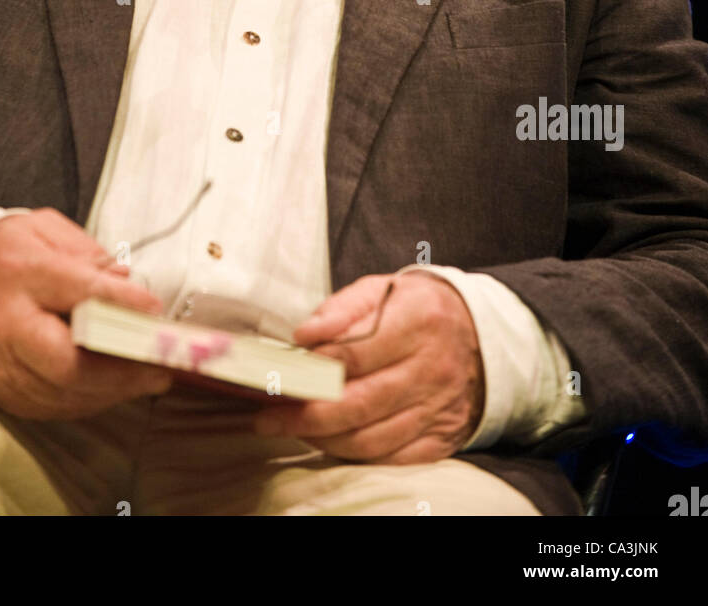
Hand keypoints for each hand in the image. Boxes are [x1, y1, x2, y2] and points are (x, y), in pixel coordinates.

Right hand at [0, 207, 173, 419]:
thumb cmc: (12, 255)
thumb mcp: (46, 231)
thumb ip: (88, 255)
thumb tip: (127, 284)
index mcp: (18, 272)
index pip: (74, 291)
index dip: (118, 302)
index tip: (153, 307)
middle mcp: (5, 325)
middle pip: (65, 362)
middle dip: (119, 367)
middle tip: (160, 362)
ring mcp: (0, 367)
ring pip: (63, 392)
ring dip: (114, 388)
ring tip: (153, 376)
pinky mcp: (3, 393)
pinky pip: (55, 405)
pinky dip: (93, 398)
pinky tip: (120, 385)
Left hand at [252, 272, 484, 461]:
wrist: (482, 334)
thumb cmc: (417, 308)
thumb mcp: (383, 288)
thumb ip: (342, 308)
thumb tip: (304, 335)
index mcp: (417, 323)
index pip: (353, 355)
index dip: (311, 369)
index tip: (276, 377)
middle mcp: (431, 369)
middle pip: (358, 404)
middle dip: (304, 416)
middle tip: (266, 417)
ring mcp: (438, 408)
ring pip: (371, 439)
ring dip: (322, 439)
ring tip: (289, 429)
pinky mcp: (442, 438)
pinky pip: (392, 459)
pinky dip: (354, 456)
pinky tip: (326, 442)